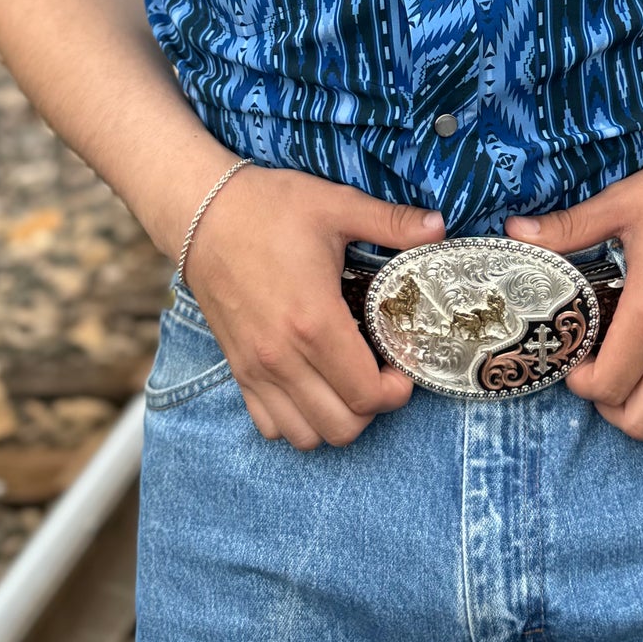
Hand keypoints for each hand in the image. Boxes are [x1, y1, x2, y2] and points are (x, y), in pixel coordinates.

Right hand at [182, 166, 444, 450]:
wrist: (203, 213)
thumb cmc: (270, 207)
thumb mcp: (337, 205)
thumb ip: (392, 222)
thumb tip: (439, 228)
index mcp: (314, 321)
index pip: (365, 394)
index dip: (397, 390)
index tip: (404, 365)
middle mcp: (282, 357)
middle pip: (342, 427)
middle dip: (373, 407)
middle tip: (383, 371)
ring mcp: (255, 369)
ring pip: (306, 436)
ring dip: (337, 418)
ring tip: (349, 380)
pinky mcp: (238, 370)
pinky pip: (270, 426)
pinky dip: (299, 420)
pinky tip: (314, 385)